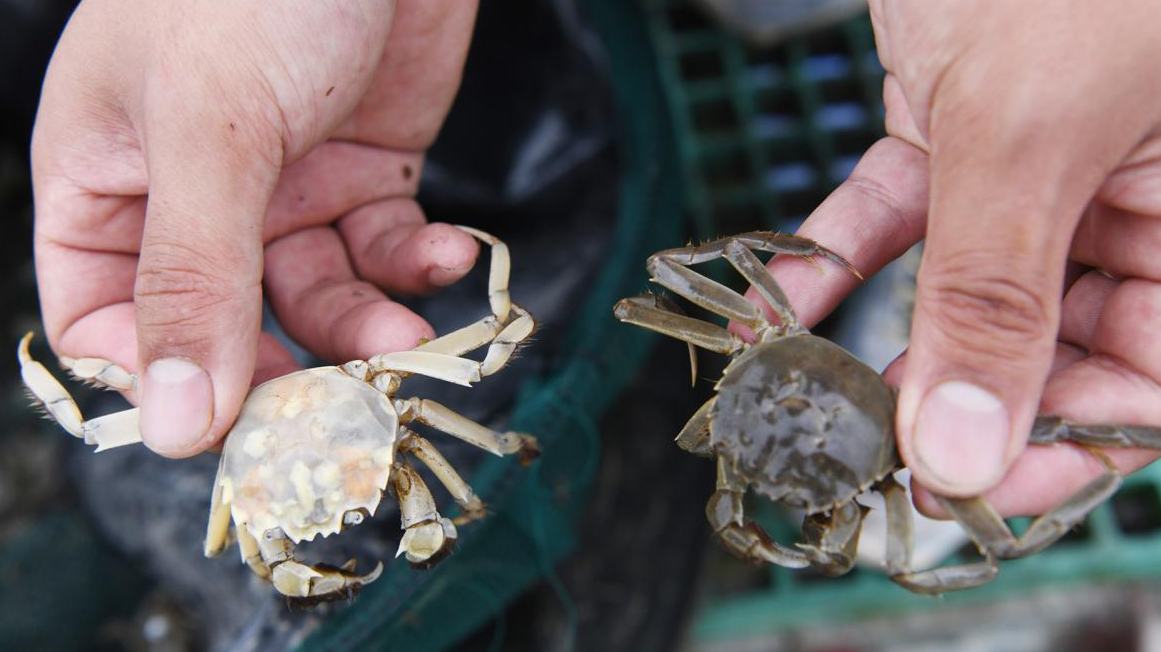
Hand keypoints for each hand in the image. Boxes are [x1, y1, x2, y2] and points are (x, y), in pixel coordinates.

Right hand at [32, 0, 479, 456]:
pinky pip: (384, 249)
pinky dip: (418, 264)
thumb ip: (192, 276)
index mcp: (108, 179)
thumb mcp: (209, 132)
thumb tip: (172, 421)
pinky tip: (449, 253)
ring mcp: (282, 185)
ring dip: (368, 325)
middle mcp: (193, 195)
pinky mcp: (363, 170)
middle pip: (225, 324)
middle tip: (343, 406)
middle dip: (288, 366)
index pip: (108, 321)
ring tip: (410, 332)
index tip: (237, 423)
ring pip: (316, 298)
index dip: (167, 381)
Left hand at [751, 1, 1160, 511]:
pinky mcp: (964, 122)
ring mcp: (1049, 163)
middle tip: (854, 449)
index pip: (1155, 377)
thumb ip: (995, 295)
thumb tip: (962, 452)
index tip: (961, 490)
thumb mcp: (1033, 130)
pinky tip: (778, 308)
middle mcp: (1139, 198)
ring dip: (883, 338)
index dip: (1067, 448)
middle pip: (1055, 346)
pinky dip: (838, 255)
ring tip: (804, 397)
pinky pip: (902, 212)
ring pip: (969, 287)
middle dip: (949, 400)